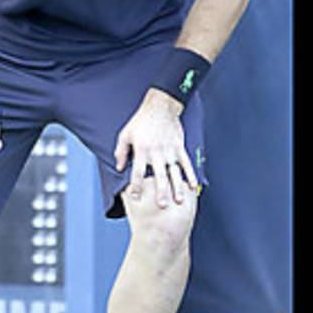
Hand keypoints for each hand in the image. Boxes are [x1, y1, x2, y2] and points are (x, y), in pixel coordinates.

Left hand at [114, 89, 197, 207]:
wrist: (160, 106)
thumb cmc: (141, 121)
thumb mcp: (126, 134)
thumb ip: (121, 152)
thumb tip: (119, 167)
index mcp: (142, 150)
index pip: (138, 172)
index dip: (137, 185)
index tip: (136, 197)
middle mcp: (156, 152)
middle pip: (159, 175)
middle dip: (161, 191)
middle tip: (162, 205)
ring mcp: (170, 150)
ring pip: (175, 172)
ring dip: (177, 187)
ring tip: (179, 200)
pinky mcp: (179, 147)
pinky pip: (186, 163)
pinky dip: (191, 175)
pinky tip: (193, 186)